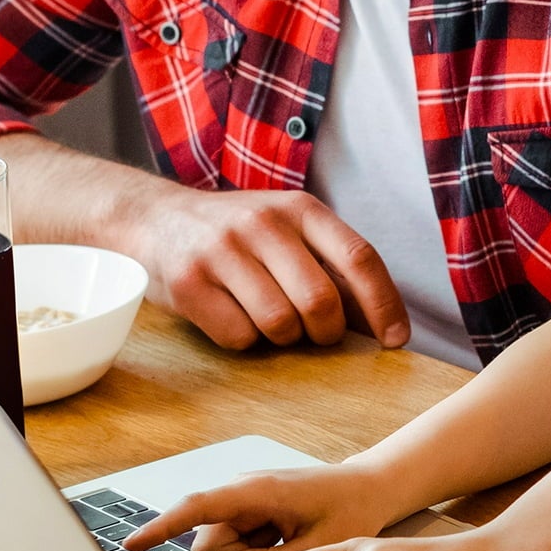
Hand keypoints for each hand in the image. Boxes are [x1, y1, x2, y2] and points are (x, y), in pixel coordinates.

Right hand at [120, 182, 410, 352]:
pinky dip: (243, 340)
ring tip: (265, 318)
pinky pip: (238, 337)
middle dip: (324, 332)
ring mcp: (222, 250)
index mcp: (300, 209)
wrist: (155, 219)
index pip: (359, 257)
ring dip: (281, 337)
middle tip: (314, 334)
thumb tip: (382, 324)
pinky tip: (230, 316)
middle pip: (320, 301)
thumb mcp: (287, 232)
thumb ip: (331, 268)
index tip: (394, 340)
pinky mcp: (188, 281)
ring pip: (280, 324)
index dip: (383, 305)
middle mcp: (263, 223)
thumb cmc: (237, 236)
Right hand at [122, 460, 404, 550]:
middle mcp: (241, 492)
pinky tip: (285, 537)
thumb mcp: (317, 548)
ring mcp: (244, 501)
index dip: (163, 527)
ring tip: (288, 540)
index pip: (197, 508)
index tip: (131, 545)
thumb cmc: (349, 512)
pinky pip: (235, 544)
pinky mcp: (250, 511)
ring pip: (219, 549)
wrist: (369, 487)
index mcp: (256, 492)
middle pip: (207, 544)